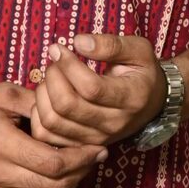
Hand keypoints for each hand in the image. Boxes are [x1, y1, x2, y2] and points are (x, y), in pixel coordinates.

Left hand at [30, 34, 166, 150]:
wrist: (150, 103)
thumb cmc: (142, 72)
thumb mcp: (138, 50)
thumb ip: (111, 44)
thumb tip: (78, 42)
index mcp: (131, 98)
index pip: (90, 88)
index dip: (68, 65)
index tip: (60, 49)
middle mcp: (113, 123)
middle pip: (66, 105)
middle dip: (53, 77)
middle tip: (55, 62)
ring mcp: (96, 138)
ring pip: (52, 121)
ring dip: (43, 94)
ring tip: (52, 78)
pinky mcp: (81, 144)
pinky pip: (46, 135)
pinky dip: (38, 115)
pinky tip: (47, 96)